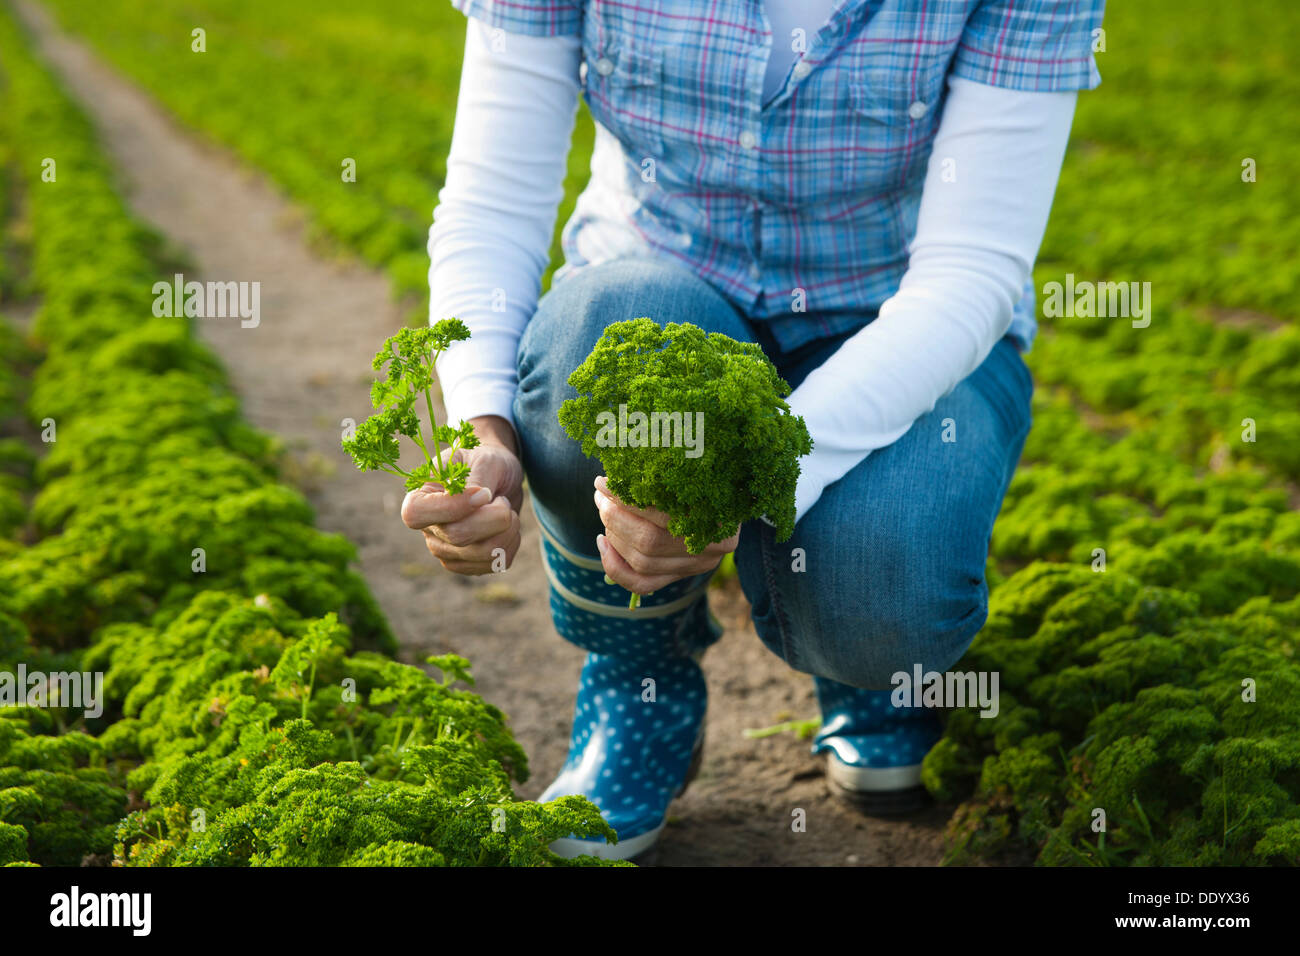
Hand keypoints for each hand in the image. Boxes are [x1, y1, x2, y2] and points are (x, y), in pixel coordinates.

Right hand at [401, 416, 524, 574]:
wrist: (498, 476)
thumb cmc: (485, 462)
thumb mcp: (482, 459)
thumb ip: (476, 480)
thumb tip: (480, 499)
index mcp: (420, 498)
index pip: (416, 514)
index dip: (451, 508)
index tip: (483, 493)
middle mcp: (428, 529)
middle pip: (458, 536)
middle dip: (494, 517)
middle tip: (502, 499)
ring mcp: (447, 550)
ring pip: (482, 553)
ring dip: (508, 529)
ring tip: (506, 509)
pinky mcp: (468, 564)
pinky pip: (496, 563)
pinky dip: (512, 543)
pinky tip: (509, 527)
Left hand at [593, 475, 738, 594]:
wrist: (724, 502)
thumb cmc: (702, 478)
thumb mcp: (695, 471)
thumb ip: (665, 475)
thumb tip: (621, 471)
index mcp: (719, 520)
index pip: (663, 515)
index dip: (627, 501)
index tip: (604, 481)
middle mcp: (709, 551)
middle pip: (650, 542)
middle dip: (615, 517)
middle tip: (601, 495)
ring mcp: (693, 568)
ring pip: (642, 562)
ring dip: (613, 534)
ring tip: (603, 508)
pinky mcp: (677, 578)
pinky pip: (641, 584)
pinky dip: (615, 566)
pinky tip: (603, 542)